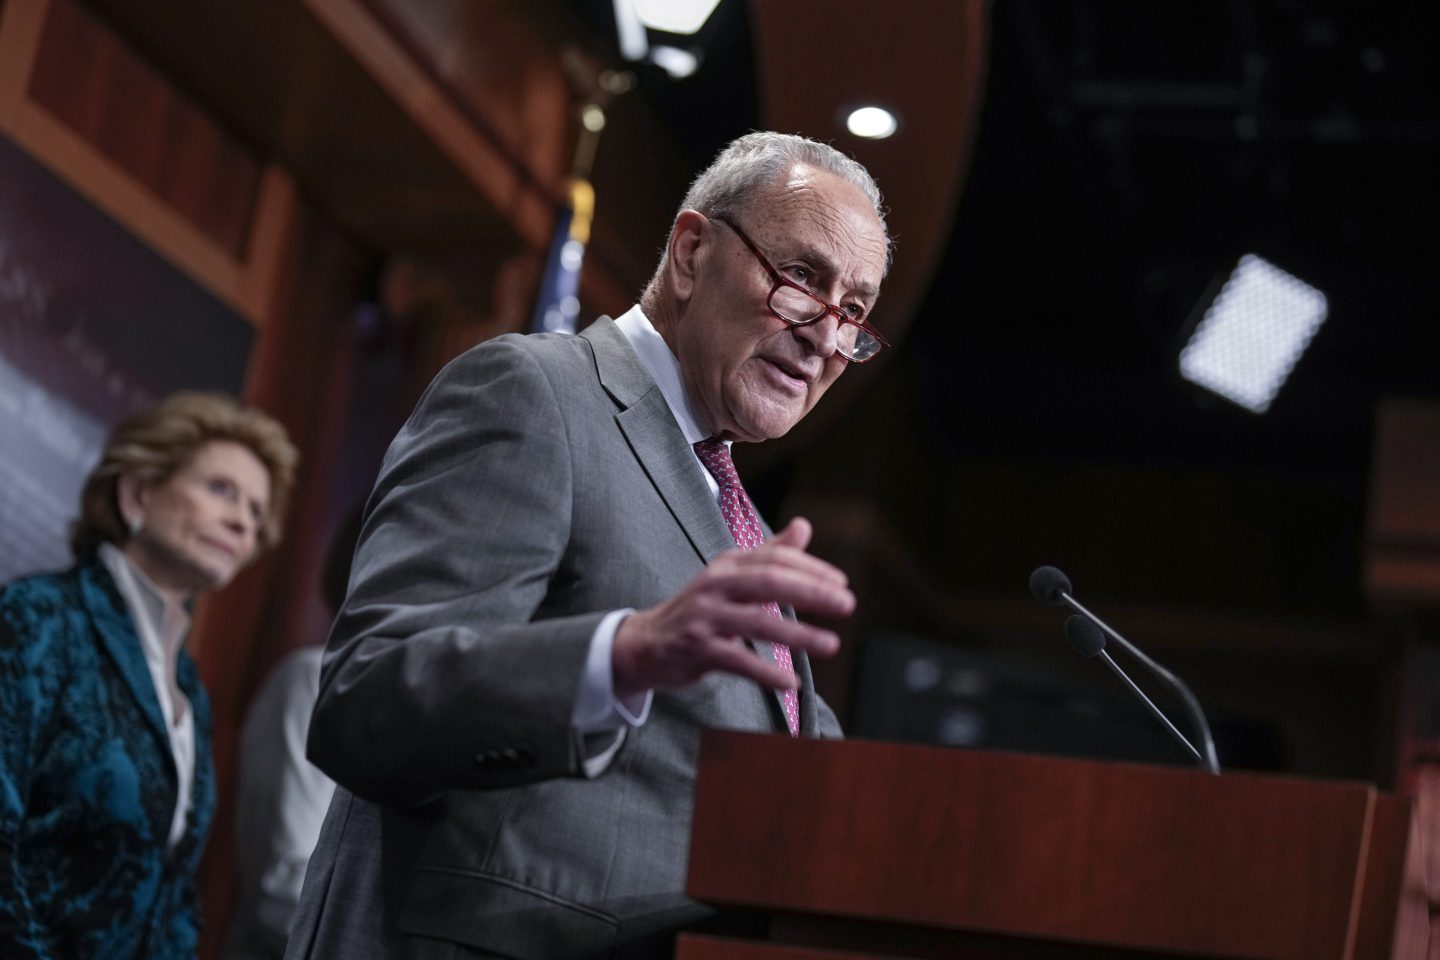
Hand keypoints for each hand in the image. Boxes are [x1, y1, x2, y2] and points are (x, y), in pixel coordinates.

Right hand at [611, 518, 852, 699]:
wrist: (646, 643)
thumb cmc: (700, 609)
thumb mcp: (731, 575)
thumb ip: (769, 553)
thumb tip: (804, 525)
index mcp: (727, 564)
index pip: (775, 559)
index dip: (811, 568)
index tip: (841, 584)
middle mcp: (715, 585)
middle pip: (769, 582)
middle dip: (811, 592)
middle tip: (846, 604)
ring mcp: (705, 617)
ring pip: (757, 622)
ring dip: (798, 634)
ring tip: (831, 645)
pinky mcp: (697, 649)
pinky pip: (738, 661)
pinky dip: (766, 672)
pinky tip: (791, 682)